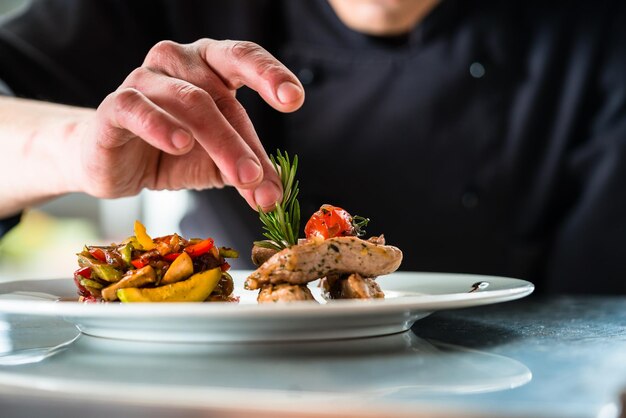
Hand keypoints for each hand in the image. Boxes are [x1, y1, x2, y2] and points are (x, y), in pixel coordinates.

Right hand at [75, 39, 303, 209]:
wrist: (117, 165)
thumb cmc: (174, 152)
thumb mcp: (220, 163)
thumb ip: (248, 172)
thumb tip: (274, 198)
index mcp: (209, 66)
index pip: (243, 57)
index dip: (270, 73)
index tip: (294, 99)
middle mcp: (177, 62)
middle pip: (219, 93)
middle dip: (245, 139)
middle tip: (261, 176)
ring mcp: (144, 79)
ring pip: (189, 102)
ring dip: (220, 143)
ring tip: (241, 177)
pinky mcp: (115, 106)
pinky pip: (137, 108)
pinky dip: (160, 125)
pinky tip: (181, 143)